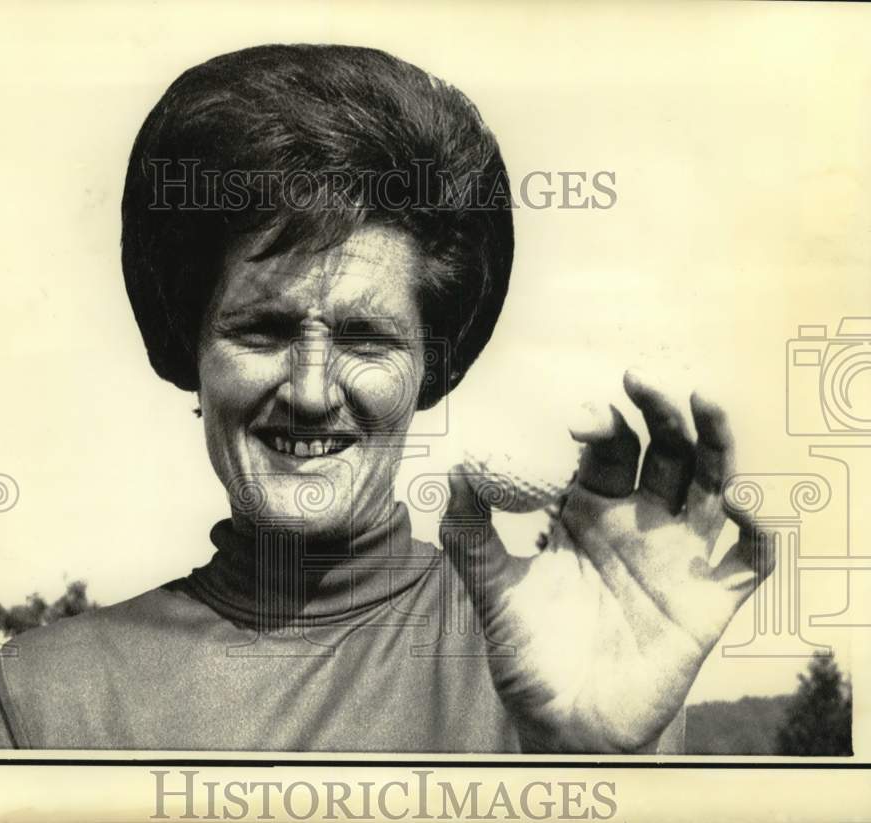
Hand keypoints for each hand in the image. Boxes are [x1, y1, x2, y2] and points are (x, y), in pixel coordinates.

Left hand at [439, 370, 770, 752]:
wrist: (562, 723)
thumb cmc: (528, 654)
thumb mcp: (492, 590)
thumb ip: (470, 533)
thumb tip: (454, 470)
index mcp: (590, 513)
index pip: (609, 450)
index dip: (602, 425)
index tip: (581, 420)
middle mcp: (639, 525)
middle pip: (665, 451)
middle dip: (659, 412)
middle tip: (643, 380)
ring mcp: (678, 560)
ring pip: (712, 485)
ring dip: (716, 442)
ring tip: (706, 401)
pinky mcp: (709, 603)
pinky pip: (749, 561)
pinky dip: (756, 531)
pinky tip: (738, 507)